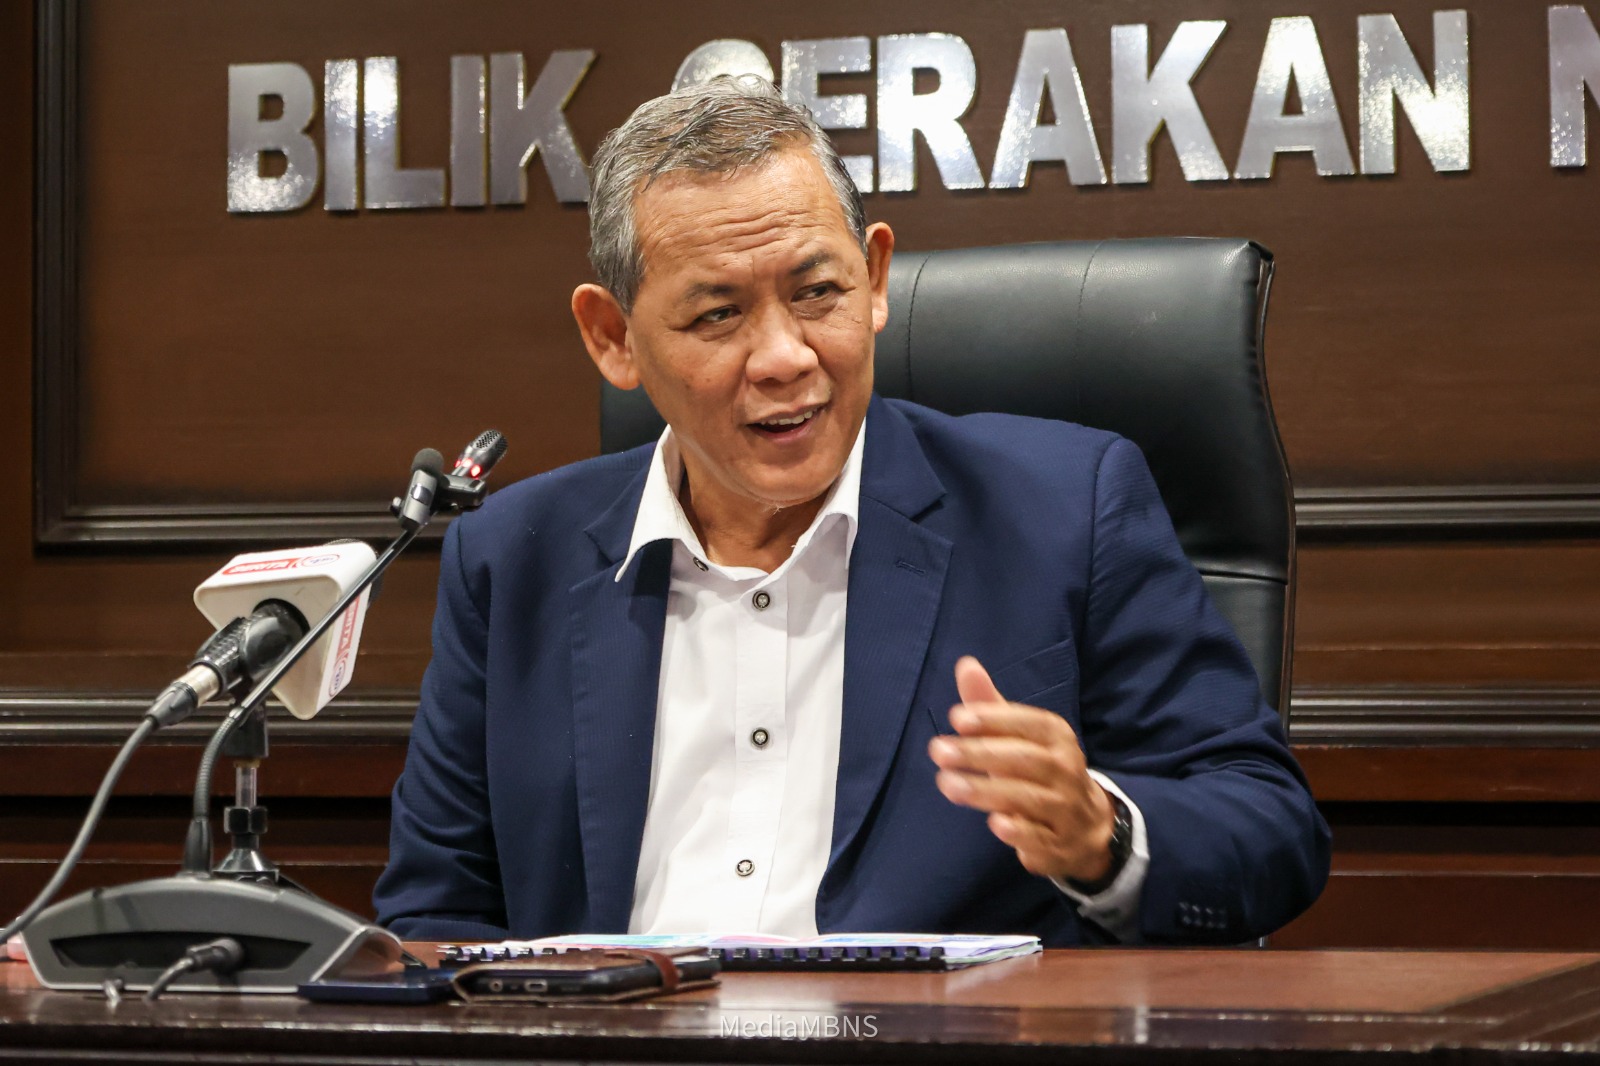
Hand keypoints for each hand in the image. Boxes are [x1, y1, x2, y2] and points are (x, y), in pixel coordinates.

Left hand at [927, 655, 1116, 882]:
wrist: (1087, 826)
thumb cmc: (1040, 771)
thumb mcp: (1019, 737)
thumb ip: (990, 706)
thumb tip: (965, 664)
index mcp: (1057, 737)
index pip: (1029, 723)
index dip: (994, 719)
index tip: (957, 718)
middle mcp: (1066, 770)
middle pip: (1025, 760)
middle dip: (980, 754)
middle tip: (939, 752)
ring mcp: (1065, 809)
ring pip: (1028, 798)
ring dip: (986, 791)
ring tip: (947, 783)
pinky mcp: (1058, 845)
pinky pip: (1042, 838)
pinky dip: (1020, 832)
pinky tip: (995, 824)